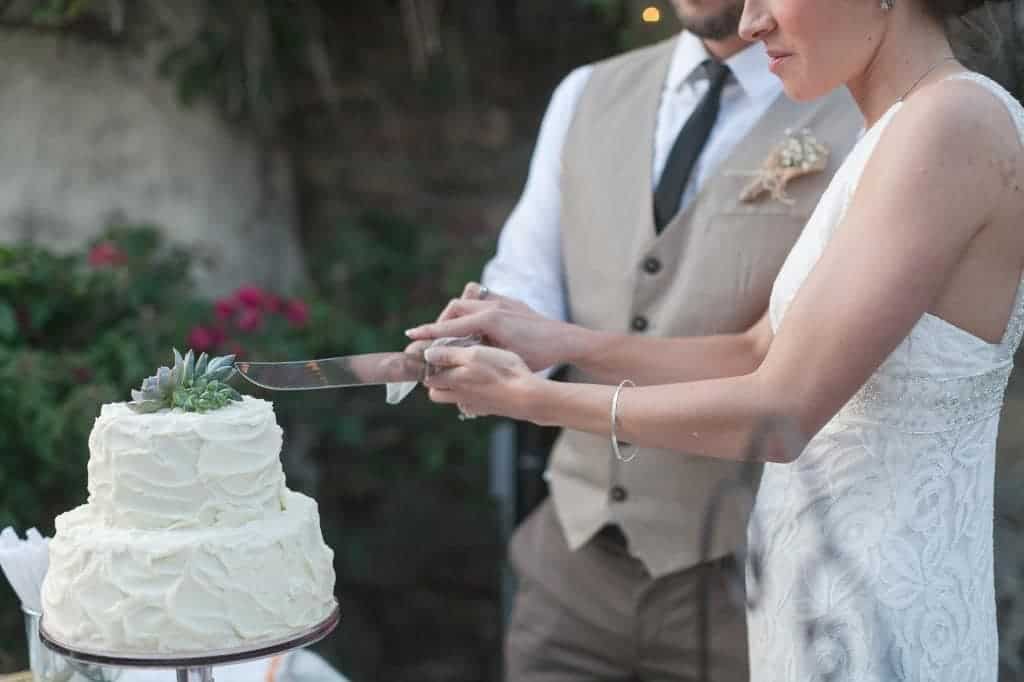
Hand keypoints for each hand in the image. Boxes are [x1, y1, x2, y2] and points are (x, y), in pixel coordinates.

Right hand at [405, 282, 575, 370]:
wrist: (566, 340)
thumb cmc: (539, 355)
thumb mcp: (504, 359)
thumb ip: (477, 356)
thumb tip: (452, 361)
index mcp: (490, 319)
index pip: (451, 325)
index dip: (428, 332)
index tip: (411, 335)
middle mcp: (493, 305)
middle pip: (455, 307)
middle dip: (441, 322)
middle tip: (435, 340)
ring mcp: (502, 300)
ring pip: (468, 298)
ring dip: (457, 313)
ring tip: (454, 332)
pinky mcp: (509, 301)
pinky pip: (483, 297)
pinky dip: (473, 308)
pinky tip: (476, 325)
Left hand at [422, 343, 541, 422]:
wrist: (527, 396)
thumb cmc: (501, 372)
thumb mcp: (473, 354)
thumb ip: (449, 355)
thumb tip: (428, 354)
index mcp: (453, 380)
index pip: (428, 379)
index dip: (429, 368)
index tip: (434, 358)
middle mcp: (460, 396)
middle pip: (437, 394)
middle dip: (437, 383)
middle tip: (448, 367)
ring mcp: (474, 405)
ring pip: (455, 399)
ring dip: (456, 390)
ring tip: (467, 374)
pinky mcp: (488, 409)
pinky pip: (473, 405)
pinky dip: (473, 397)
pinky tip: (484, 386)